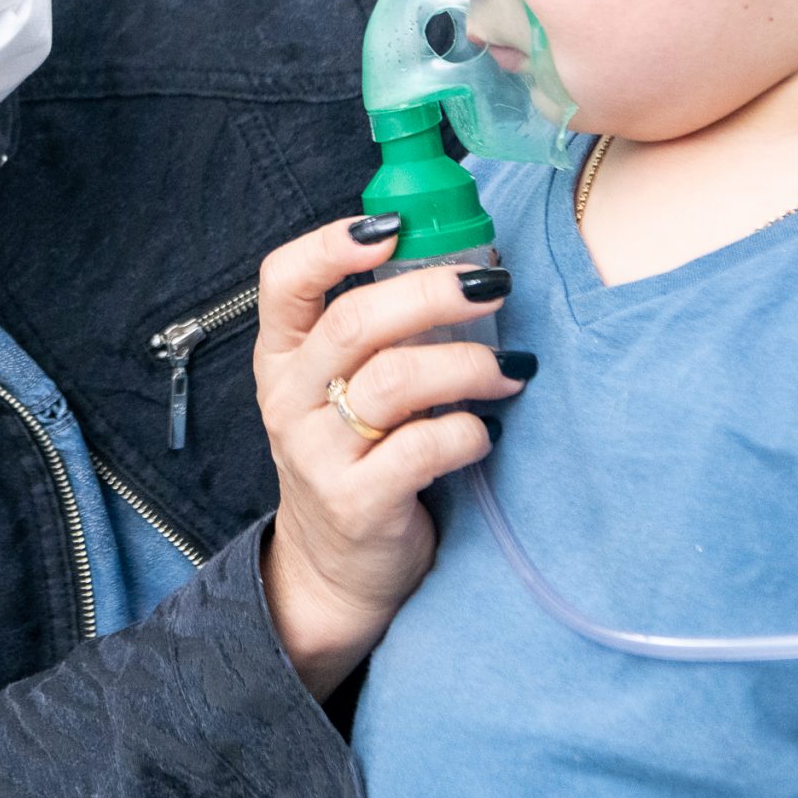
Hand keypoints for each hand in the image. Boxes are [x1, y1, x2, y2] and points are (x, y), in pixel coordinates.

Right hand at [253, 215, 528, 698]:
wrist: (335, 569)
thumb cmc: (357, 455)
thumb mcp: (343, 388)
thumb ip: (383, 333)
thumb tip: (473, 265)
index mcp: (283, 356)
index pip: (284, 279)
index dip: (333, 244)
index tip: (395, 228)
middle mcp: (290, 398)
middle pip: (356, 321)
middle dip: (434, 293)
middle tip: (493, 286)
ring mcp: (317, 452)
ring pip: (397, 381)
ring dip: (470, 365)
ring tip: (514, 367)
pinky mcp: (356, 502)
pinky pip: (423, 448)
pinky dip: (469, 432)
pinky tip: (487, 432)